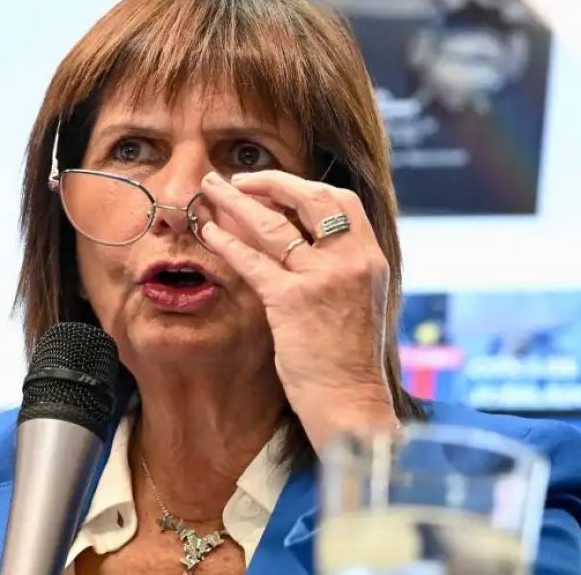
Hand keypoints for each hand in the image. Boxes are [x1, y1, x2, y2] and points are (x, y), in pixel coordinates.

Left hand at [198, 170, 397, 448]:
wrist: (351, 401)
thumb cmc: (349, 359)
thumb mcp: (359, 302)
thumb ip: (341, 269)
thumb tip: (308, 242)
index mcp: (371, 258)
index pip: (343, 202)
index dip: (306, 187)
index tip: (276, 187)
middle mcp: (350, 261)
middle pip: (311, 199)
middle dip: (270, 182)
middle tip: (237, 180)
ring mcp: (322, 279)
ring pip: (275, 224)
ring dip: (237, 202)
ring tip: (210, 189)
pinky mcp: (292, 301)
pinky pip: (254, 260)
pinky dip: (228, 241)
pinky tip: (209, 231)